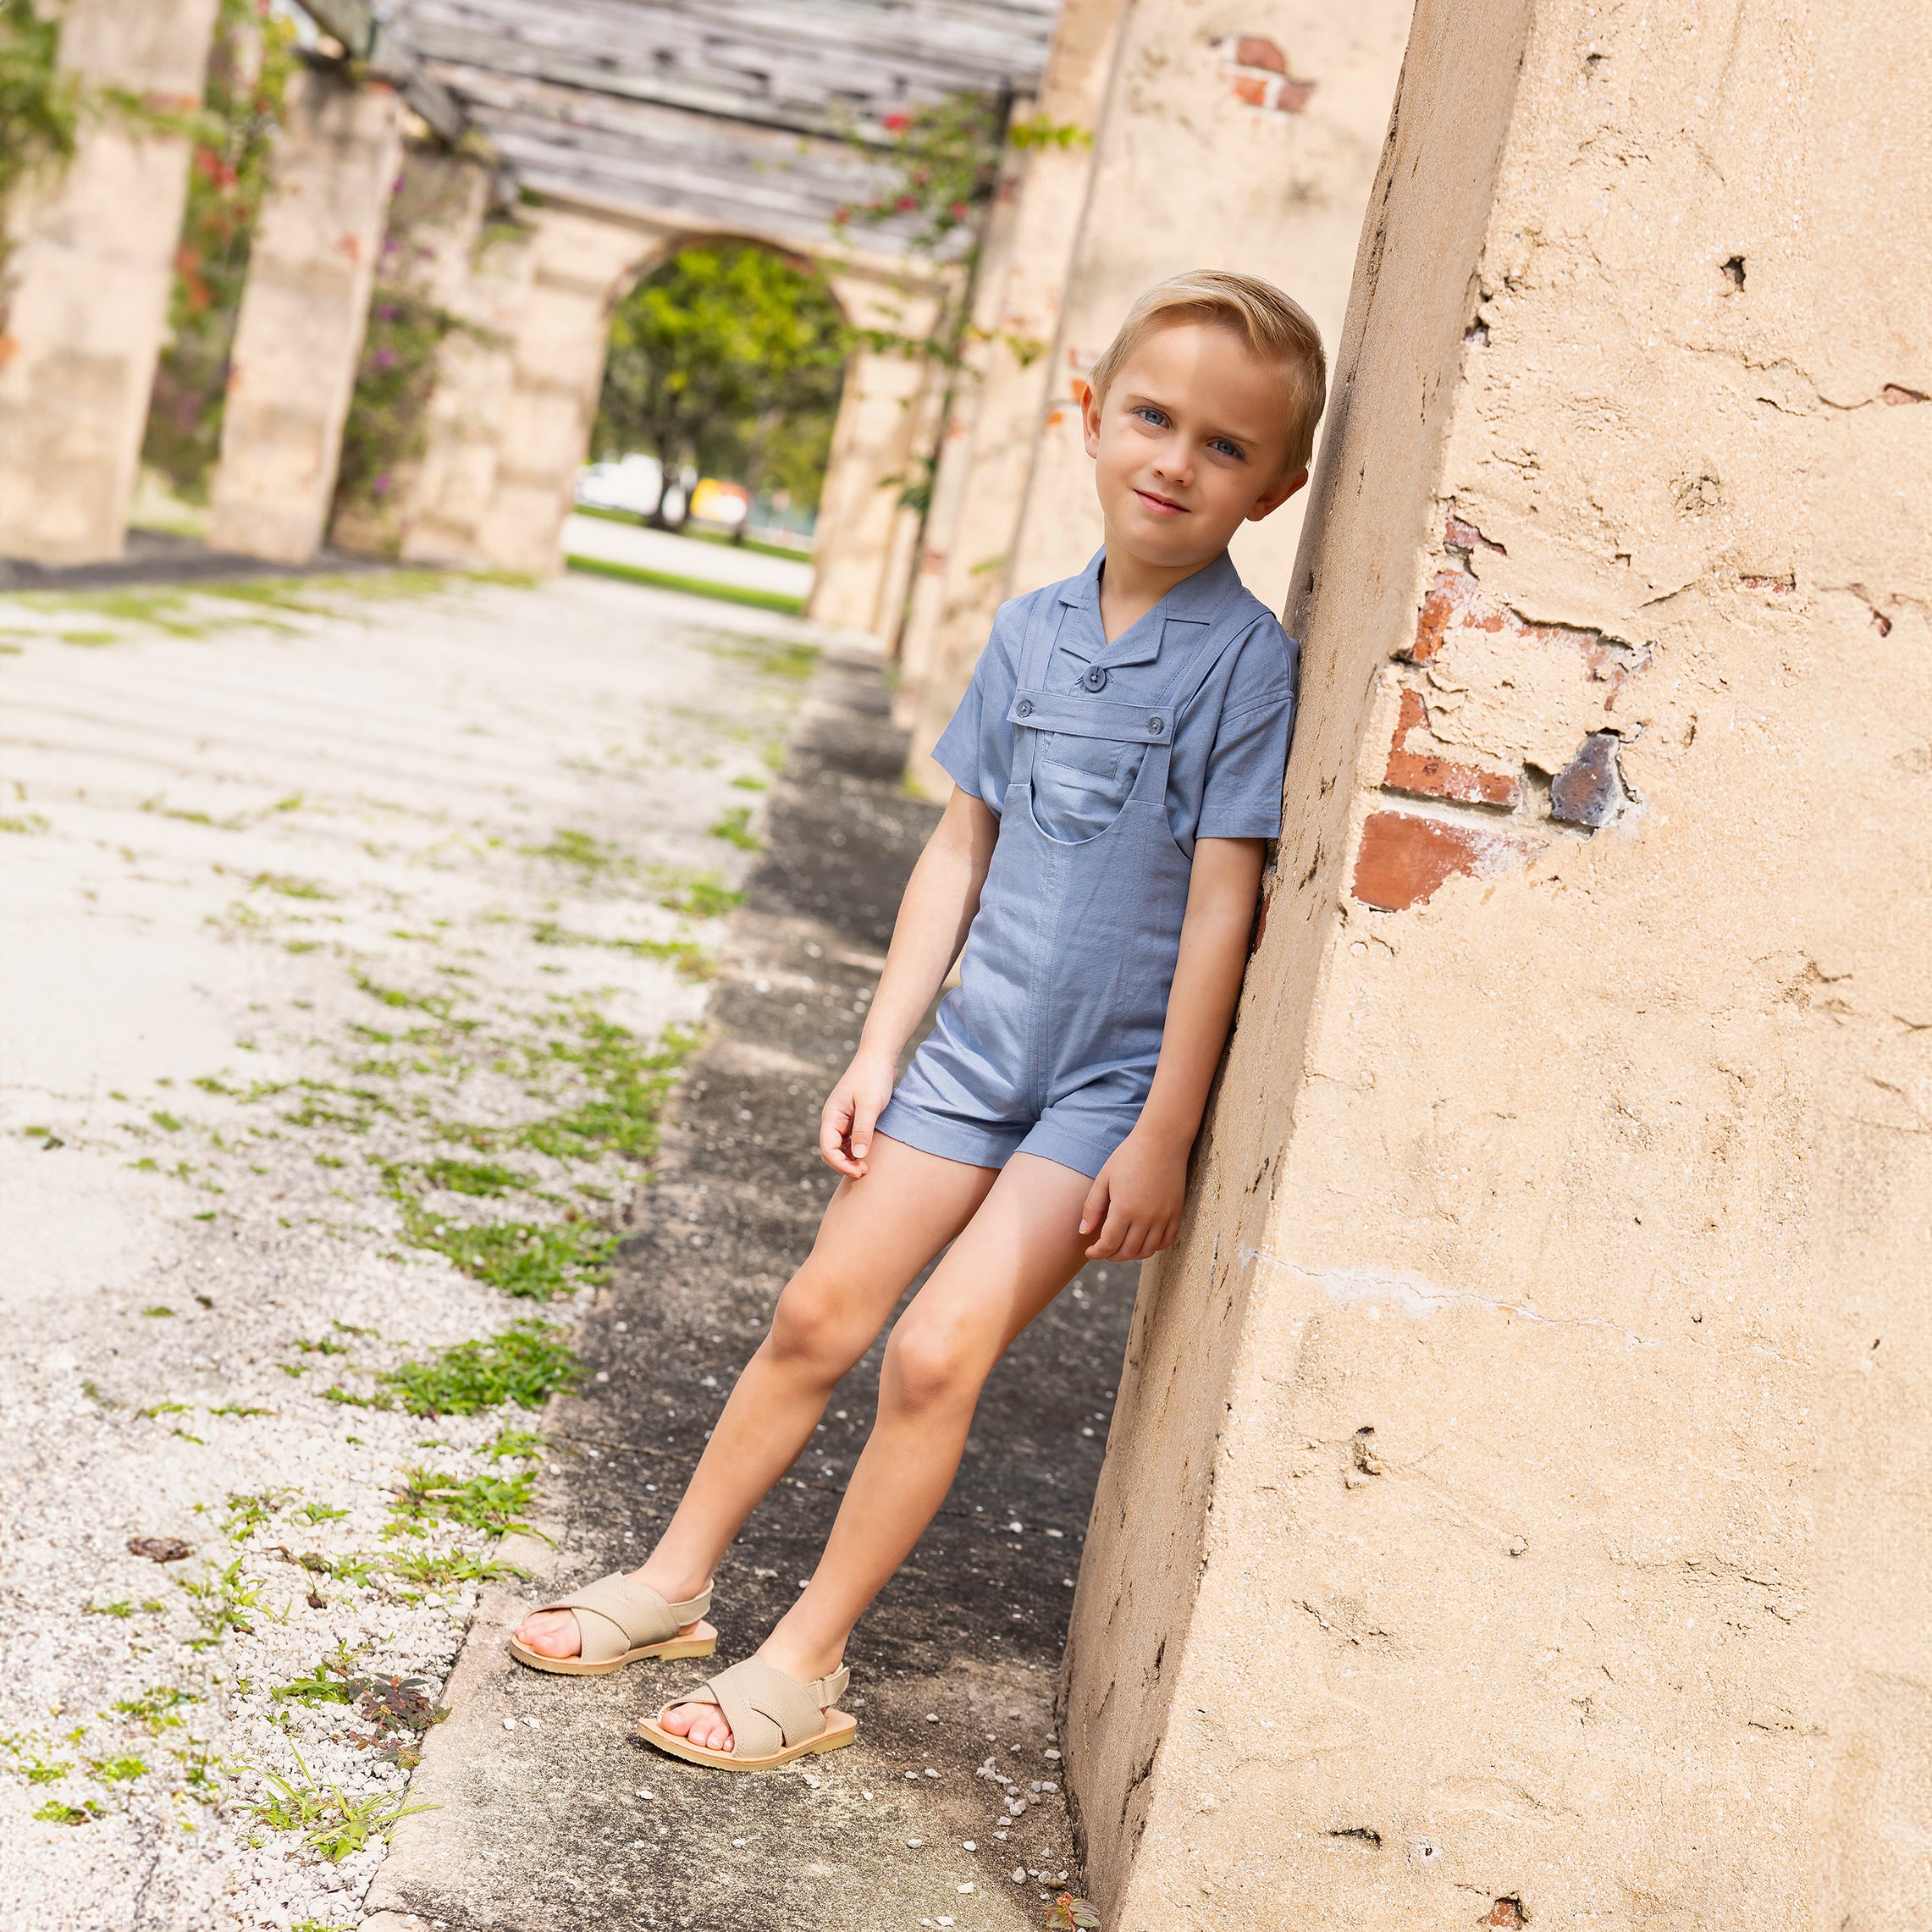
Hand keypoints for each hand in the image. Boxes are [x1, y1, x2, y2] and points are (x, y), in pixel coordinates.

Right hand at [819, 1046, 897, 1177]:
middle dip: (846, 1165)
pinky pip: (852, 1139)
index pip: (827, 1149)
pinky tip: (872, 1151)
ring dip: (852, 1158)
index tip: (861, 1171)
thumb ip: (863, 1130)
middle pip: (832, 1152)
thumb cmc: (873, 1077)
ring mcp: (844, 1119)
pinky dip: (859, 1148)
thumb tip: (857, 1157)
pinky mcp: (855, 1117)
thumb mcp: (870, 1105)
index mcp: (831, 1116)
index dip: (841, 1165)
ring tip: (870, 1163)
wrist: (879, 1056)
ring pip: (842, 1147)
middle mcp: (834, 1119)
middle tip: (866, 1170)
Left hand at [1078, 1126, 1187, 1259]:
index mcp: (1124, 1209)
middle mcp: (1145, 1217)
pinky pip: (1166, 1241)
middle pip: (1127, 1251)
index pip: (1108, 1244)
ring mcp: (1163, 1217)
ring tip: (1121, 1246)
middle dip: (1112, 1255)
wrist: (1162, 1141)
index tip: (1089, 1252)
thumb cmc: (1129, 1156)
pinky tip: (1143, 1239)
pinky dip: (1153, 1247)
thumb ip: (1093, 1207)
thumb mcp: (1104, 1178)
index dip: (1097, 1252)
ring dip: (1132, 1254)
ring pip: (1147, 1251)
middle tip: (1103, 1249)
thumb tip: (1084, 1233)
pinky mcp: (1176, 1212)